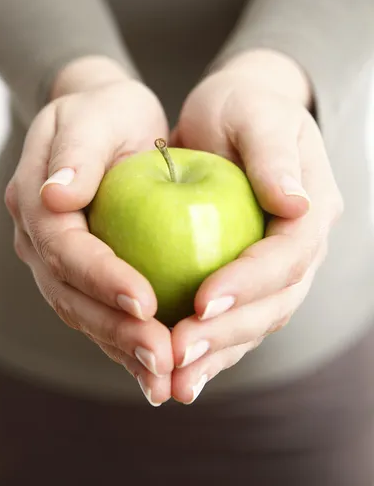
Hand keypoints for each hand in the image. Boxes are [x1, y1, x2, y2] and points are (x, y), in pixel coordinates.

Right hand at [5, 57, 172, 405]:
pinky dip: (128, 344)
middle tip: (162, 358)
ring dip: (124, 350)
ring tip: (165, 377)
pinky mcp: (86, 275)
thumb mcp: (95, 116)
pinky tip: (160, 369)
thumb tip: (56, 197)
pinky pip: (103, 315)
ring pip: (86, 316)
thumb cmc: (106, 113)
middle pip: (72, 296)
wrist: (105, 123)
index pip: (65, 249)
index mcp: (36, 203)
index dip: (101, 278)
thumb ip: (77, 153)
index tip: (145, 302)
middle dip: (115, 331)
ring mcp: (59, 263)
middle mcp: (40, 242)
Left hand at [170, 49, 343, 403]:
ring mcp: (275, 266)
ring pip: (253, 323)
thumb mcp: (257, 116)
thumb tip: (297, 203)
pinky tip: (174, 371)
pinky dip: (207, 348)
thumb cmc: (242, 107)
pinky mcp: (245, 276)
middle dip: (228, 332)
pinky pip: (231, 319)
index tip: (203, 300)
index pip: (289, 256)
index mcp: (312, 209)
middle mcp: (300, 246)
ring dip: (216, 354)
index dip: (250, 282)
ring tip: (173, 380)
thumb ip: (274, 156)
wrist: (231, 117)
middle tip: (178, 353)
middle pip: (275, 303)